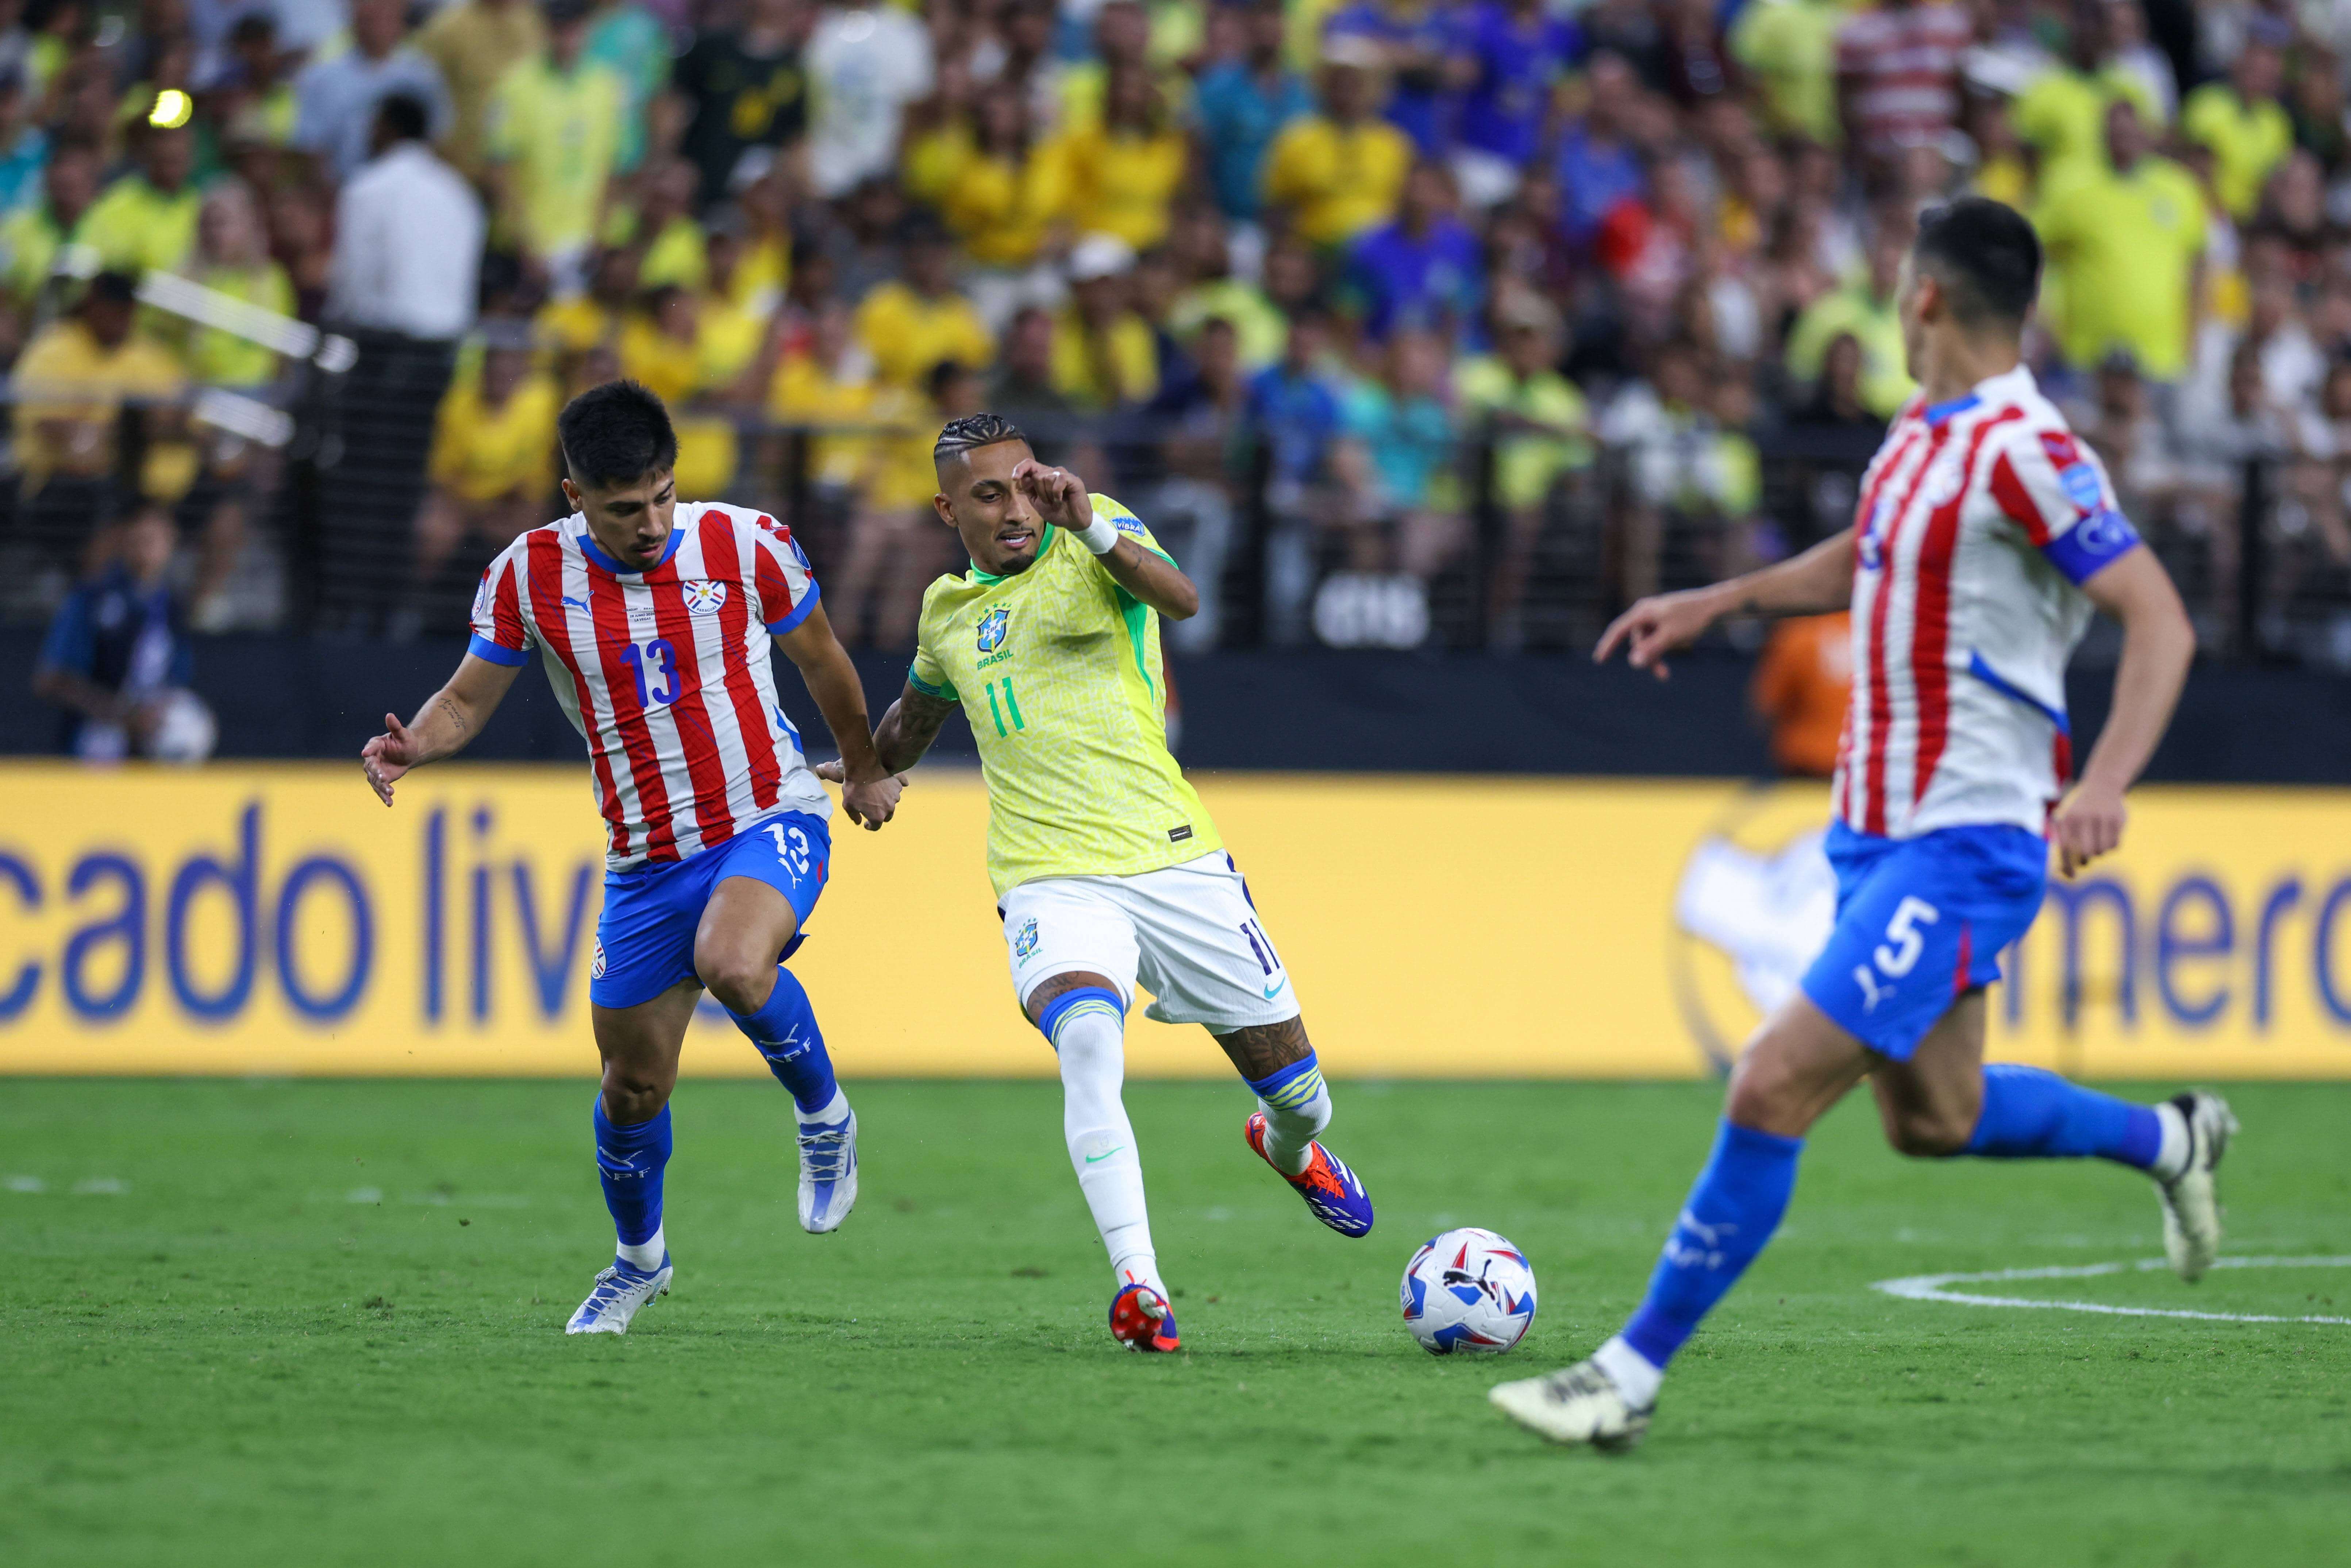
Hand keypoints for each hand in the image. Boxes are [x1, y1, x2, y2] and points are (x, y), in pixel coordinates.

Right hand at [360, 711, 421, 805]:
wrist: (409, 753)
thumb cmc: (405, 741)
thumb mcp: (403, 734)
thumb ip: (395, 726)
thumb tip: (389, 715)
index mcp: (375, 745)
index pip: (370, 748)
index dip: (368, 750)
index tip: (365, 753)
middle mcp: (372, 758)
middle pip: (371, 767)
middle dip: (377, 773)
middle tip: (384, 779)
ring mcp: (375, 771)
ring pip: (375, 781)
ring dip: (382, 788)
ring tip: (391, 793)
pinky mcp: (380, 780)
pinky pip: (380, 789)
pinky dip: (384, 796)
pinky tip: (390, 803)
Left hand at [815, 758, 909, 829]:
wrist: (862, 768)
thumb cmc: (853, 788)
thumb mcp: (848, 805)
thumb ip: (854, 816)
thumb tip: (859, 822)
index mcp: (877, 816)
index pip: (876, 826)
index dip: (870, 826)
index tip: (866, 823)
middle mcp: (889, 809)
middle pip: (886, 817)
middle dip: (880, 815)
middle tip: (872, 809)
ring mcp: (894, 797)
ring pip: (891, 804)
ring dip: (885, 802)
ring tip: (875, 795)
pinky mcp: (897, 786)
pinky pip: (894, 792)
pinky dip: (889, 791)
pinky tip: (881, 786)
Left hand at [1010, 458, 1091, 529]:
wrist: (1074, 522)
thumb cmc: (1057, 512)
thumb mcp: (1037, 502)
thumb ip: (1029, 490)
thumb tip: (1021, 478)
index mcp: (1044, 476)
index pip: (1029, 464)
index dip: (1020, 468)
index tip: (1014, 478)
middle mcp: (1053, 472)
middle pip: (1037, 475)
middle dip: (1040, 492)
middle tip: (1048, 502)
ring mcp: (1063, 474)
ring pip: (1047, 477)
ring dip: (1049, 495)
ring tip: (1056, 502)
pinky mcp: (1073, 479)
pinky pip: (1059, 480)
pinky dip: (1057, 493)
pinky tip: (1061, 499)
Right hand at [1594, 588, 1721, 679]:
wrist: (1714, 605)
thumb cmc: (1692, 618)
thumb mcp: (1671, 636)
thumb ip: (1651, 649)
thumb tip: (1633, 663)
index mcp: (1642, 612)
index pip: (1618, 630)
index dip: (1607, 645)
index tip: (1599, 660)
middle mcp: (1645, 612)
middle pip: (1636, 641)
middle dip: (1646, 658)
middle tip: (1662, 675)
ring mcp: (1654, 616)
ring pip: (1646, 642)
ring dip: (1655, 657)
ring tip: (1666, 673)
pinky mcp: (1664, 620)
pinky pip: (1655, 638)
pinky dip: (1661, 649)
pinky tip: (1672, 655)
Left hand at [2051, 777, 2126, 877]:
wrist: (2102, 787)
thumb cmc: (2080, 812)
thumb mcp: (2067, 822)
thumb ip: (2064, 845)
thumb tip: (2064, 874)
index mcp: (2068, 820)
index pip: (2066, 848)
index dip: (2068, 865)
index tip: (2071, 875)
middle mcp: (2084, 818)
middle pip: (2086, 853)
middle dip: (2086, 860)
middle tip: (2086, 858)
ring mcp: (2102, 818)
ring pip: (2102, 851)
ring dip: (2099, 852)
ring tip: (2097, 842)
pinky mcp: (2118, 820)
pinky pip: (2115, 845)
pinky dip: (2111, 846)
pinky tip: (2108, 836)